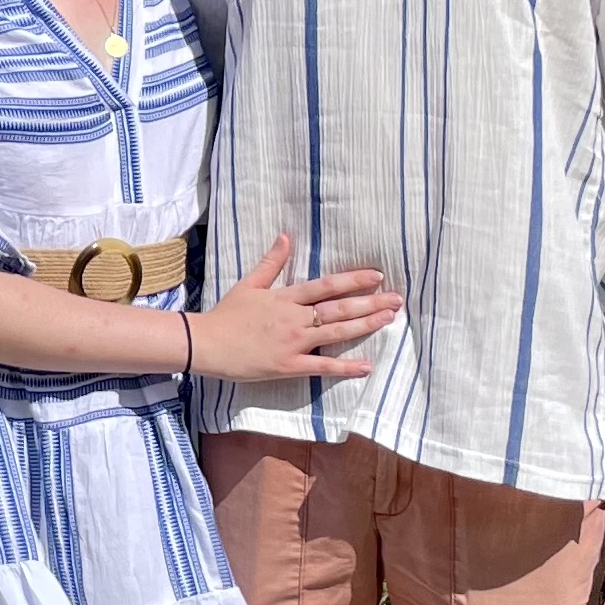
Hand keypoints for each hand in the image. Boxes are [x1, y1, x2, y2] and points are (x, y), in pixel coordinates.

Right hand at [190, 233, 399, 383]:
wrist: (207, 344)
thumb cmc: (227, 314)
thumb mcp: (249, 284)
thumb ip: (272, 262)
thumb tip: (287, 236)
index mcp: (286, 297)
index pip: (326, 286)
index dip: (353, 280)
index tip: (377, 276)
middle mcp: (295, 318)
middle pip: (339, 308)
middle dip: (371, 303)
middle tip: (397, 299)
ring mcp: (293, 343)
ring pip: (336, 333)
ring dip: (365, 326)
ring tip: (389, 319)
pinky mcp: (288, 366)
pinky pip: (322, 367)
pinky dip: (345, 368)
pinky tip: (366, 366)